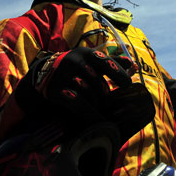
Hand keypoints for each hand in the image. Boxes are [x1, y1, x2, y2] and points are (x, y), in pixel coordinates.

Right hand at [17, 47, 133, 115]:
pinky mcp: (56, 90)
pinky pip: (77, 104)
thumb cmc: (75, 67)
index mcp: (86, 54)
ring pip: (89, 94)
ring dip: (97, 104)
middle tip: (107, 101)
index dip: (119, 74)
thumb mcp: (91, 61)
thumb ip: (111, 63)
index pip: (106, 62)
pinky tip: (98, 121)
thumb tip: (132, 64)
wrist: (43, 74)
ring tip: (99, 108)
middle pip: (98, 83)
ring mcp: (64, 76)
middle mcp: (75, 62)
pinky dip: (90, 114)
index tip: (128, 85)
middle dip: (104, 94)